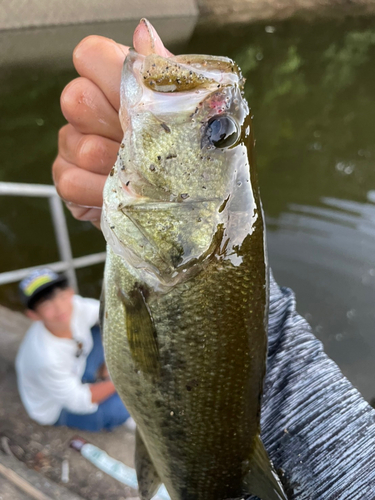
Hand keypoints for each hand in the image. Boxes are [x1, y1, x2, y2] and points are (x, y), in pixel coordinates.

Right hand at [52, 19, 171, 226]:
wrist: (187, 203)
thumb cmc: (188, 154)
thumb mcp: (187, 112)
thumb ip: (162, 71)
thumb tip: (143, 32)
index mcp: (119, 85)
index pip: (90, 55)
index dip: (109, 75)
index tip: (135, 102)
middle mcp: (91, 111)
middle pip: (75, 98)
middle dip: (112, 127)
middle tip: (142, 146)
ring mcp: (75, 145)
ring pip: (75, 144)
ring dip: (112, 166)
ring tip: (140, 178)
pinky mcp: (70, 181)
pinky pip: (69, 181)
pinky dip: (98, 192)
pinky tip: (119, 194)